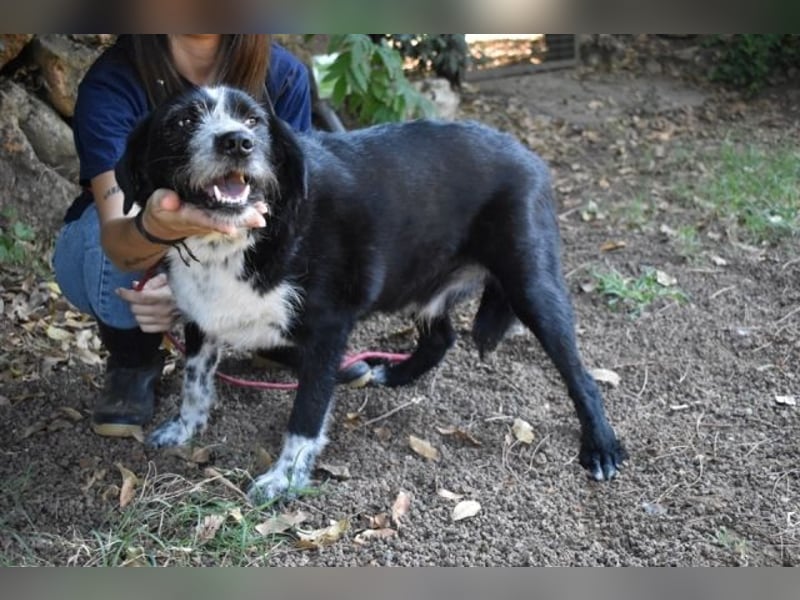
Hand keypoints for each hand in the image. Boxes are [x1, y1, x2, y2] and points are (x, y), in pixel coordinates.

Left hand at [116, 273, 179, 332]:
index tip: (119, 290)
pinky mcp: (166, 328)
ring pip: (139, 319)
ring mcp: (166, 321)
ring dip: (137, 311)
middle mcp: (165, 310)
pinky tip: (147, 315)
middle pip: (137, 309)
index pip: (141, 297)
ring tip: (143, 305)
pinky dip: (142, 321)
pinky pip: (145, 328)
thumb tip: (135, 286)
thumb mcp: (167, 278)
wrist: (195, 300)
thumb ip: (152, 281)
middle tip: (136, 297)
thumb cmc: (178, 287)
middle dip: (133, 301)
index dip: (127, 294)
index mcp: (166, 295)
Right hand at [140, 189, 268, 240]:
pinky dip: (246, 211)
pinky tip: (260, 207)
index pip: (203, 221)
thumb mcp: (155, 206)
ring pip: (232, 218)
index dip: (217, 224)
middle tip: (260, 219)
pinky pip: (233, 214)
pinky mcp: (215, 216)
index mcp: (187, 218)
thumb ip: (162, 202)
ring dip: (248, 216)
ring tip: (263, 211)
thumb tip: (168, 200)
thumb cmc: (159, 212)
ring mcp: (211, 220)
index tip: (231, 228)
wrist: (163, 227)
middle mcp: (203, 221)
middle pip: (224, 221)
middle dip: (242, 221)